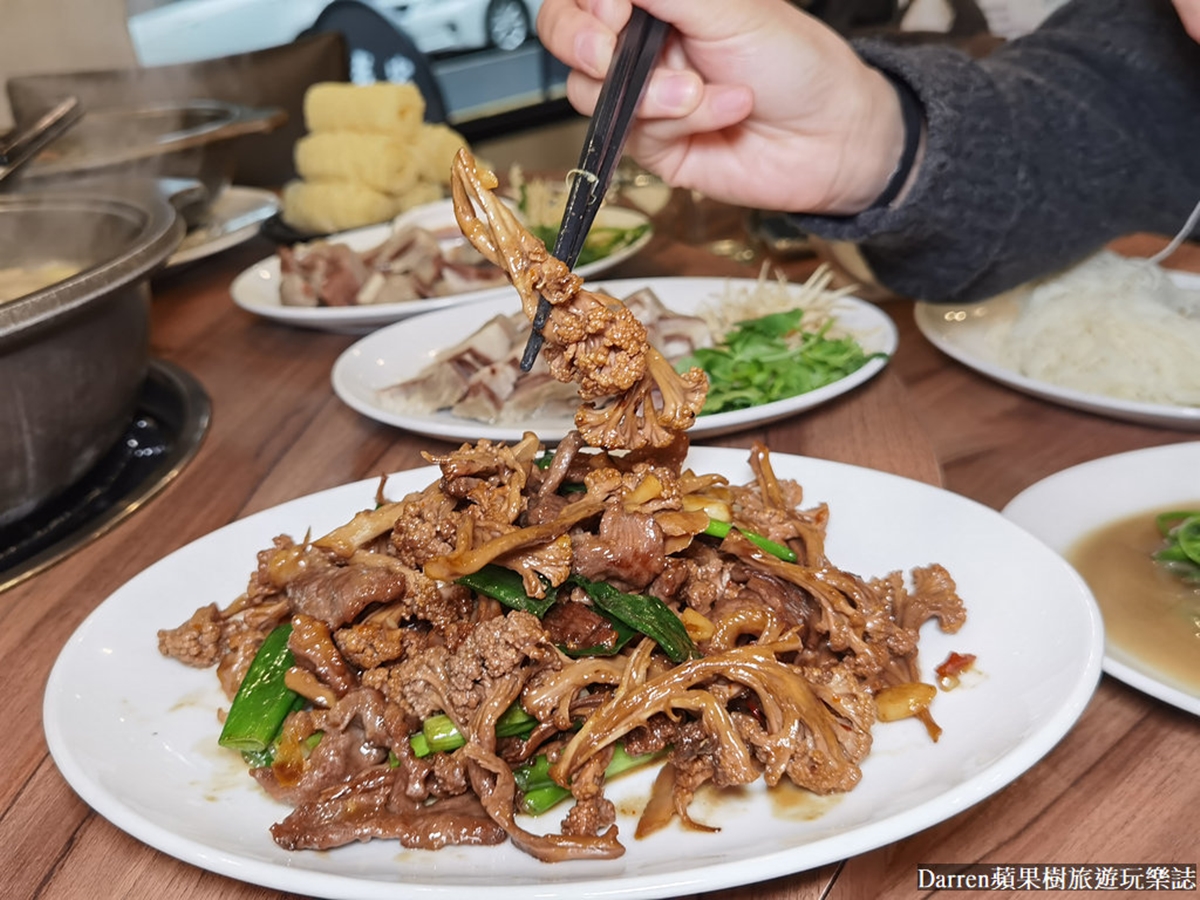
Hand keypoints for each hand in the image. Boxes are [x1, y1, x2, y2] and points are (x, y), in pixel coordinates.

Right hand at [536, 0, 909, 213]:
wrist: (831, 137)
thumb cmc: (796, 63)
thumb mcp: (730, 8)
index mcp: (659, 4)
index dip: (585, 5)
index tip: (612, 10)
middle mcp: (643, 47)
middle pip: (568, 39)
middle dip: (582, 42)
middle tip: (606, 50)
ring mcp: (644, 98)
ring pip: (590, 93)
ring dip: (649, 93)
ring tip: (700, 91)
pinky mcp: (654, 146)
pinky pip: (634, 133)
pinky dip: (681, 120)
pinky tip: (725, 111)